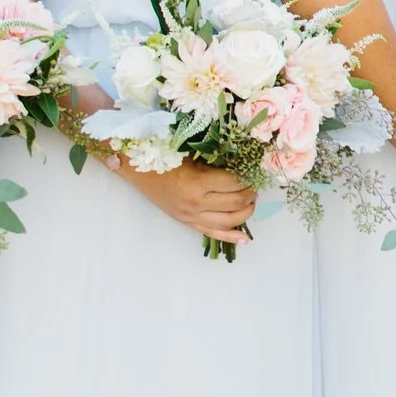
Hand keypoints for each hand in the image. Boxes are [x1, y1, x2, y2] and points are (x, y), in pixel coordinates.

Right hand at [121, 159, 258, 244]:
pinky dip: (230, 237)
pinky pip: (212, 233)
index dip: (247, 178)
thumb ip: (216, 163)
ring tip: (251, 202)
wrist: (141, 172)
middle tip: (254, 186)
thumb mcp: (193, 157)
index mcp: (197, 183)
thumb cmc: (166, 159)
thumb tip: (243, 165)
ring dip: (245, 212)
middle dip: (250, 194)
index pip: (233, 183)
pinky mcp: (188, 223)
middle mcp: (196, 203)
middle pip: (235, 203)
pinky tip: (244, 239)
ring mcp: (192, 216)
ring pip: (228, 221)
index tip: (254, 172)